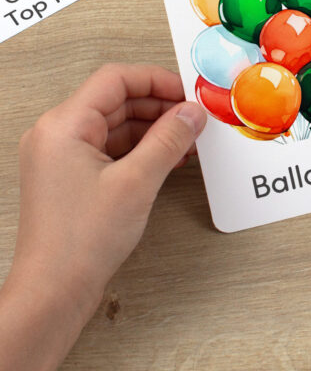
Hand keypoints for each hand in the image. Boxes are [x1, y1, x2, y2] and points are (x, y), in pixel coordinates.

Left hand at [0, 64, 205, 370]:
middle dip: (160, 106)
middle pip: (118, 101)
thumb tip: (192, 113)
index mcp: (63, 125)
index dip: (156, 80)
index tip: (188, 93)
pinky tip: (171, 158)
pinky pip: (114, 148)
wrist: (55, 290)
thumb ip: (169, 140)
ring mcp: (65, 156)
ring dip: (155, 129)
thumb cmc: (80, 241)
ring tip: (190, 139)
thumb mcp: (136, 181)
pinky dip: (143, 148)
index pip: (115, 80)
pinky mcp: (75, 177)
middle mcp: (59, 135)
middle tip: (195, 117)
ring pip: (118, 125)